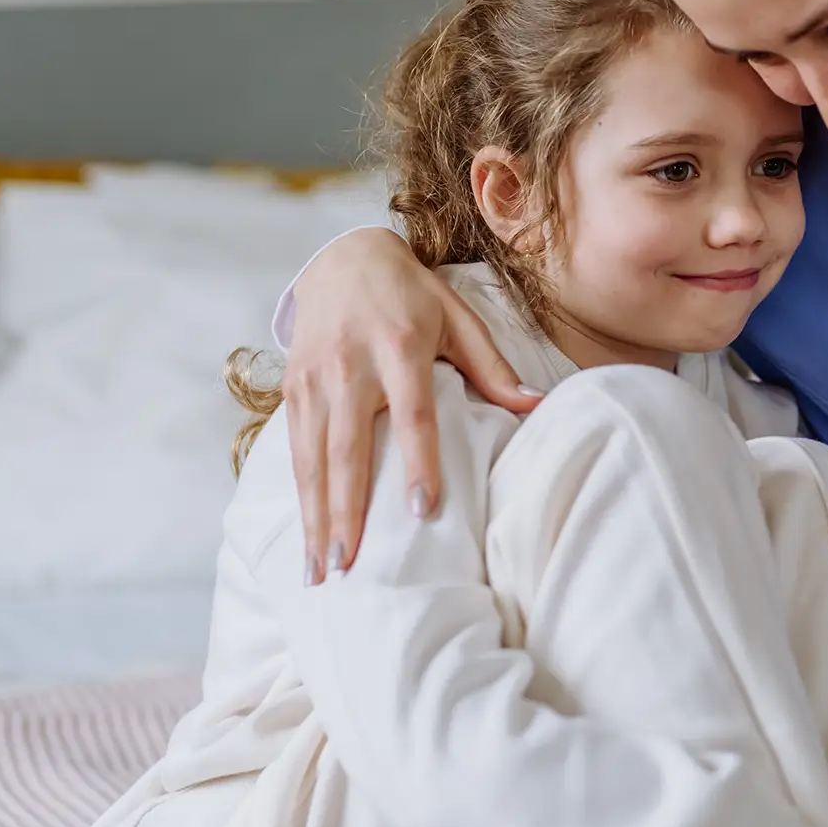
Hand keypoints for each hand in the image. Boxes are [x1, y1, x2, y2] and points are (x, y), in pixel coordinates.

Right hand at [284, 228, 539, 580]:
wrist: (343, 257)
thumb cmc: (413, 296)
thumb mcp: (459, 317)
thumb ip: (493, 366)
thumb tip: (537, 405)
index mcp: (400, 348)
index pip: (413, 416)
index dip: (417, 462)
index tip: (421, 510)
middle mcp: (351, 366)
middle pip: (349, 448)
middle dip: (346, 510)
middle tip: (351, 565)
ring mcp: (314, 378)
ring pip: (312, 458)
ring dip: (314, 517)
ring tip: (322, 569)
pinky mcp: (291, 387)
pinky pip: (294, 449)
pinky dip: (298, 496)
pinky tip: (306, 536)